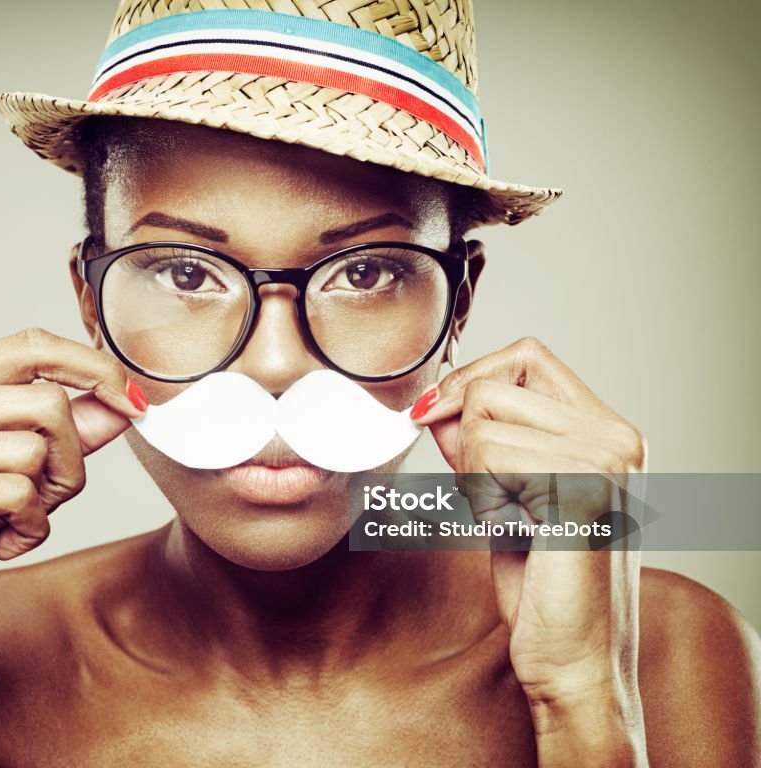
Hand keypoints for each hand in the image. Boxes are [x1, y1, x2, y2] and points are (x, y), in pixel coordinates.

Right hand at [0, 328, 143, 657]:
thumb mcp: (11, 469)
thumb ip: (64, 431)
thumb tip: (123, 402)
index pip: (30, 345)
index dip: (92, 368)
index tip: (133, 402)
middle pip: (46, 402)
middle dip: (72, 457)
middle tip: (49, 497)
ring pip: (37, 450)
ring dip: (48, 499)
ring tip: (13, 522)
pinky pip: (18, 493)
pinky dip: (31, 527)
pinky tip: (2, 544)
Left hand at [413, 337, 648, 761]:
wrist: (575, 659)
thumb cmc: (541, 582)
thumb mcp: (506, 492)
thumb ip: (479, 438)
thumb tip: (435, 399)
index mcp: (607, 430)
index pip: (526, 355)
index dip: (470, 377)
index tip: (433, 416)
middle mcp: (617, 435)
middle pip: (492, 385)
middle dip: (464, 439)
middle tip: (492, 498)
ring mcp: (605, 459)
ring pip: (481, 421)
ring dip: (472, 477)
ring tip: (510, 521)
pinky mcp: (582, 489)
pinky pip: (488, 458)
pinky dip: (481, 498)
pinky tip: (515, 533)